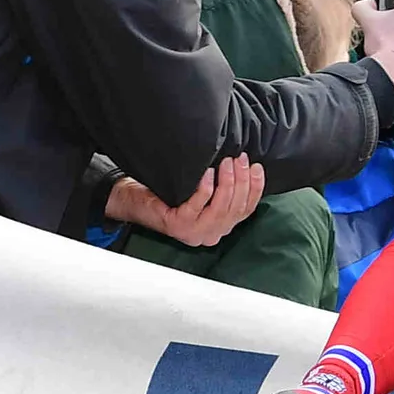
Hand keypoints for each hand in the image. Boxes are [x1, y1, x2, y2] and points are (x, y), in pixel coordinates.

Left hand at [109, 152, 265, 246]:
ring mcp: (195, 233)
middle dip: (242, 181)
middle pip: (235, 208)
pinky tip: (206, 173)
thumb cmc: (170, 194)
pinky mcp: (179, 226)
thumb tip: (244, 165)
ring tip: (226, 162)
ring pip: (220, 208)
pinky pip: (197, 205)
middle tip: (240, 159)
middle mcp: (211, 234)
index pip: (246, 210)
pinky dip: (204, 188)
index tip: (256, 167)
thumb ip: (221, 190)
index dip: (255, 188)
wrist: (136, 201)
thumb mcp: (202, 194)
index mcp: (220, 227)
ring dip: (227, 183)